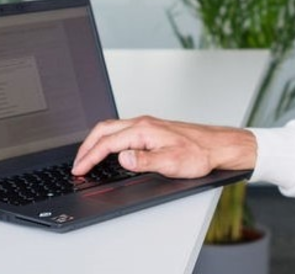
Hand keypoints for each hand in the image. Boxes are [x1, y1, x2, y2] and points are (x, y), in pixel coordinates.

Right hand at [72, 116, 256, 178]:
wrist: (217, 146)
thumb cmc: (199, 153)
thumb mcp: (171, 163)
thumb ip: (144, 161)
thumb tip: (122, 158)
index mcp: (143, 130)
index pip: (107, 143)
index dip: (90, 157)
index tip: (79, 170)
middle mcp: (142, 123)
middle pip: (103, 130)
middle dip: (86, 147)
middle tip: (77, 164)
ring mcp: (146, 125)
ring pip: (111, 128)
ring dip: (95, 142)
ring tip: (87, 157)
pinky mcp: (151, 129)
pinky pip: (121, 130)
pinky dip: (107, 140)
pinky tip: (108, 150)